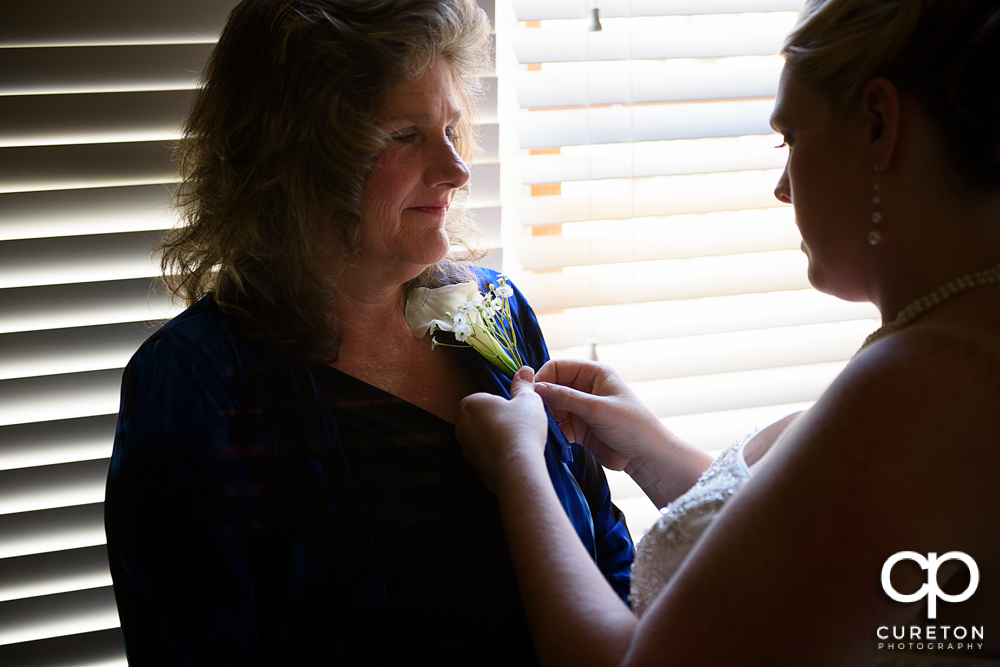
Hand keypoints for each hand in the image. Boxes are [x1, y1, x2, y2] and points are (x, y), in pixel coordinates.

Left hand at [456, 366, 548, 491]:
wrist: (517, 470)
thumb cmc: (521, 429)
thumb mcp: (528, 401)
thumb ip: (524, 385)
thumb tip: (525, 370)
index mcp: (470, 404)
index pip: (482, 398)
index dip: (501, 404)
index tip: (515, 411)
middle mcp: (462, 426)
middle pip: (481, 418)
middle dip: (497, 421)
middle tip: (518, 426)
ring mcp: (466, 448)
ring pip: (483, 438)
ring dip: (496, 438)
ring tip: (517, 443)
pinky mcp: (474, 467)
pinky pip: (486, 455)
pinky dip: (497, 455)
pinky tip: (513, 457)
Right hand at [534, 359, 664, 471]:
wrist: (646, 456)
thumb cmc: (632, 425)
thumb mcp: (597, 408)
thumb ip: (566, 398)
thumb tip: (536, 389)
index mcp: (593, 373)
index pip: (558, 367)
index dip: (542, 378)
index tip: (530, 394)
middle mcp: (585, 388)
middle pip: (552, 387)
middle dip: (541, 400)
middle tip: (532, 414)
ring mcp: (580, 408)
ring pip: (552, 408)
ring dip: (545, 417)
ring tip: (541, 428)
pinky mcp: (578, 428)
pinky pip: (557, 426)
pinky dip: (552, 431)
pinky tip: (550, 439)